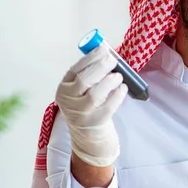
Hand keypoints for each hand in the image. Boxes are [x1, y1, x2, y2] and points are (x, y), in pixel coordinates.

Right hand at [55, 44, 127, 166]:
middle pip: (84, 80)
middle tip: (113, 61)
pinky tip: (123, 89)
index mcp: (63, 89)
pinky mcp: (95, 123)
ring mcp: (81, 113)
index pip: (75, 69)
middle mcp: (68, 101)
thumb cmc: (88, 109)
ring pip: (96, 94)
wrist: (88, 138)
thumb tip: (107, 54)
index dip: (90, 58)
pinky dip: (118, 95)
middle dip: (101, 67)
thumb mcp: (80, 92)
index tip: (104, 49)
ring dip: (110, 81)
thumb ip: (89, 76)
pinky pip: (109, 106)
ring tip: (119, 76)